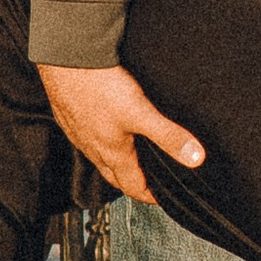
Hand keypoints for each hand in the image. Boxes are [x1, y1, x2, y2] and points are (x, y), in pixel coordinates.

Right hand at [39, 61, 203, 206]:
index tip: (161, 199)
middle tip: (147, 185)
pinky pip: (85, 137)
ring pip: (98, 157)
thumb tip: (195, 158)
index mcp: (112, 153)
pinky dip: (98, 141)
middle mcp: (93, 148)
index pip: (133, 187)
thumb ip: (168, 136)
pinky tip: (104, 128)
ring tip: (129, 158)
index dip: (150, 197)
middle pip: (114, 177)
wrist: (65, 60)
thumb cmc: (98, 87)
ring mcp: (79, 132)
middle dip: (132, 184)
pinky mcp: (70, 115)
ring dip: (115, 163)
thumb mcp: (141, 114)